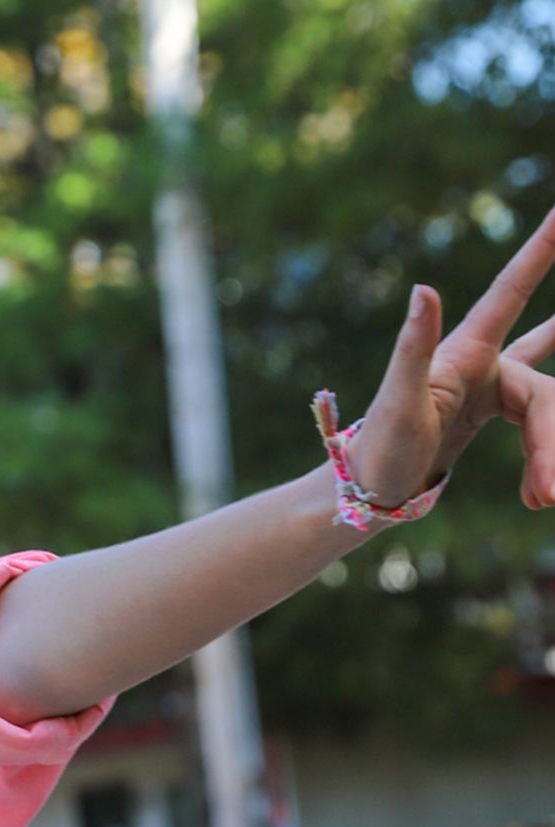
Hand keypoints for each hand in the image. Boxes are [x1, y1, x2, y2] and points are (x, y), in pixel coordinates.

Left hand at [347, 203, 554, 511]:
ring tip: (540, 501)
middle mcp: (482, 363)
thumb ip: (414, 346)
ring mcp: (489, 387)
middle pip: (542, 393)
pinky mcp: (491, 412)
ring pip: (543, 412)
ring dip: (547, 458)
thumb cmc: (378, 450)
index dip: (541, 250)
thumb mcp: (398, 403)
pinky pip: (536, 419)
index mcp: (465, 355)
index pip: (510, 292)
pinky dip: (544, 455)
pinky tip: (541, 486)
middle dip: (550, 442)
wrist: (364, 492)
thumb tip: (425, 288)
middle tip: (547, 496)